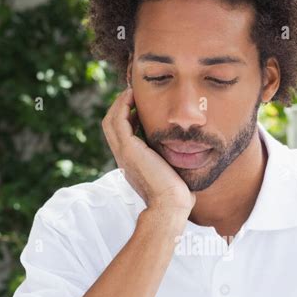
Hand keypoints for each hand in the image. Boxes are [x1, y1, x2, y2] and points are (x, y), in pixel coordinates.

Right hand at [102, 87, 195, 214]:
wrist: (171, 204)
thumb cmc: (177, 195)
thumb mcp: (171, 173)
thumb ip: (171, 163)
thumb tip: (185, 156)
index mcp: (132, 163)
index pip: (121, 136)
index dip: (127, 119)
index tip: (139, 108)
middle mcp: (124, 158)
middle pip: (111, 126)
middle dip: (120, 107)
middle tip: (133, 94)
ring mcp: (123, 153)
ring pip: (111, 121)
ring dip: (120, 103)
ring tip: (132, 91)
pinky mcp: (128, 149)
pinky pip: (118, 120)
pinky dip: (123, 105)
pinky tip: (133, 96)